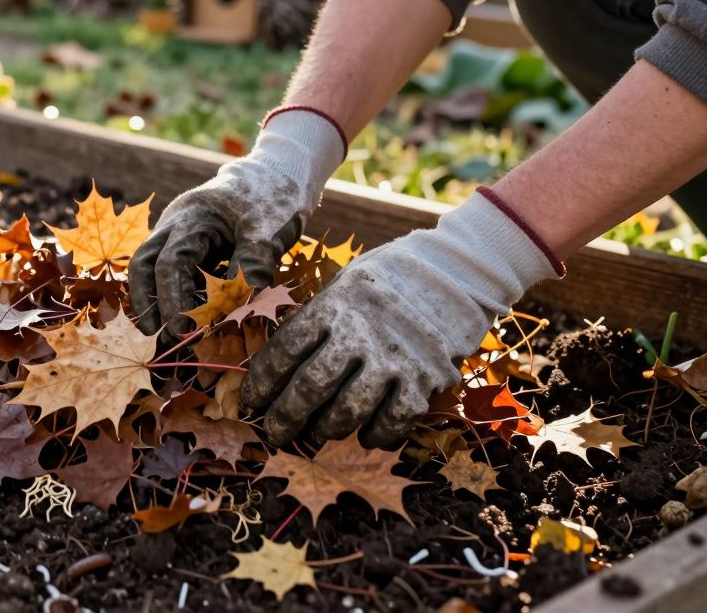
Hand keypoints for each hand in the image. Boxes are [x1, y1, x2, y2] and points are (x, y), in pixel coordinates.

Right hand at [130, 109, 345, 337]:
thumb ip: (253, 264)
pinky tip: (183, 315)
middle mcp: (177, 222)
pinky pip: (173, 269)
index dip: (173, 298)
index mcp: (193, 215)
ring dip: (156, 298)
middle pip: (146, 262)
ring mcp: (181, 231)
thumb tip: (236, 307)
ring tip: (161, 331)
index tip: (184, 330)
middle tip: (157, 335)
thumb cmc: (274, 198)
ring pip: (153, 266)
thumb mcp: (269, 230)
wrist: (281, 172)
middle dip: (150, 300)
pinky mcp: (192, 242)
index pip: (171, 261)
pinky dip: (174, 292)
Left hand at [241, 190, 562, 447]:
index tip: (251, 402)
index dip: (262, 383)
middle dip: (285, 417)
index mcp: (332, 307)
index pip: (285, 352)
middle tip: (274, 433)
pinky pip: (393, 420)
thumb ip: (315, 322)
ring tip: (315, 434)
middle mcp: (359, 334)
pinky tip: (364, 436)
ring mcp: (393, 358)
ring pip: (347, 410)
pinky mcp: (424, 379)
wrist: (456, 271)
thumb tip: (278, 366)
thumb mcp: (343, 286)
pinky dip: (375, 434)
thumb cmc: (388, 281)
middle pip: (310, 387)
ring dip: (325, 429)